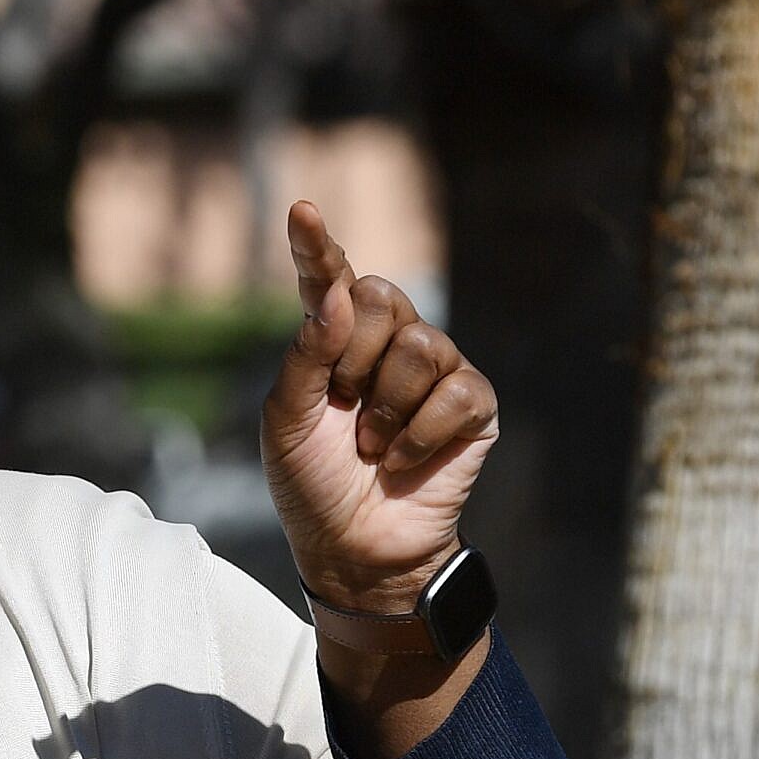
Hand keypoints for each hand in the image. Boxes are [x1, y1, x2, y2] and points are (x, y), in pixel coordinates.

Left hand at [261, 201, 498, 612]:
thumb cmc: (311, 483)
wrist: (352, 547)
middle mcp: (387, 342)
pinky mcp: (472, 405)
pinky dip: (418, 434)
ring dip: (385, 407)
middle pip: (381, 297)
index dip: (316, 245)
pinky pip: (454, 390)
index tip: (302, 211)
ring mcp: (435, 371)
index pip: (327, 278)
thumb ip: (306, 354)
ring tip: (370, 446)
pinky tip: (400, 461)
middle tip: (343, 407)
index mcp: (332, 339)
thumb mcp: (286, 420)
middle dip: (353, 357)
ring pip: (420, 345)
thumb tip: (336, 292)